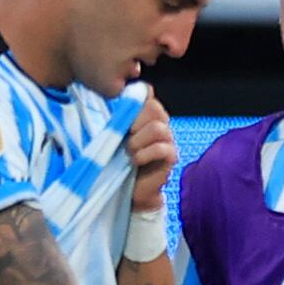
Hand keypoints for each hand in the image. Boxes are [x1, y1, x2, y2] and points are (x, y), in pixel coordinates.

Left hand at [125, 96, 176, 211]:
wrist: (128, 190)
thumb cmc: (117, 161)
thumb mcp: (112, 135)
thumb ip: (116, 117)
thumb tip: (114, 96)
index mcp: (145, 115)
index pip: (146, 94)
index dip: (134, 101)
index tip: (121, 117)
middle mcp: (159, 124)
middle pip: (154, 108)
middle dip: (136, 121)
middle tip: (125, 136)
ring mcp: (168, 140)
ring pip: (158, 128)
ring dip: (138, 140)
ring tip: (129, 151)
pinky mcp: (171, 157)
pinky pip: (162, 148)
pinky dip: (145, 154)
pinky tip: (136, 161)